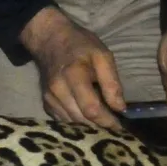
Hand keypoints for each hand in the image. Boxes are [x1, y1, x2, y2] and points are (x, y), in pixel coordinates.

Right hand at [21, 7, 125, 127]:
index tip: (120, 126)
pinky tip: (87, 116)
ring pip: (72, 123)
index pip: (91, 109)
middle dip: (99, 125)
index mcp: (74, 75)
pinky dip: (77, 122)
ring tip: (102, 122)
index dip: (107, 121)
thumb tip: (120, 108)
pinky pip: (63, 121)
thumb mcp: (102, 55)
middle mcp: (58, 90)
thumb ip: (111, 82)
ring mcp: (49, 98)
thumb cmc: (80, 45)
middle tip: (114, 125)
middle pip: (81, 120)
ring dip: (88, 126)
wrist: (50, 39)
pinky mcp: (46, 103)